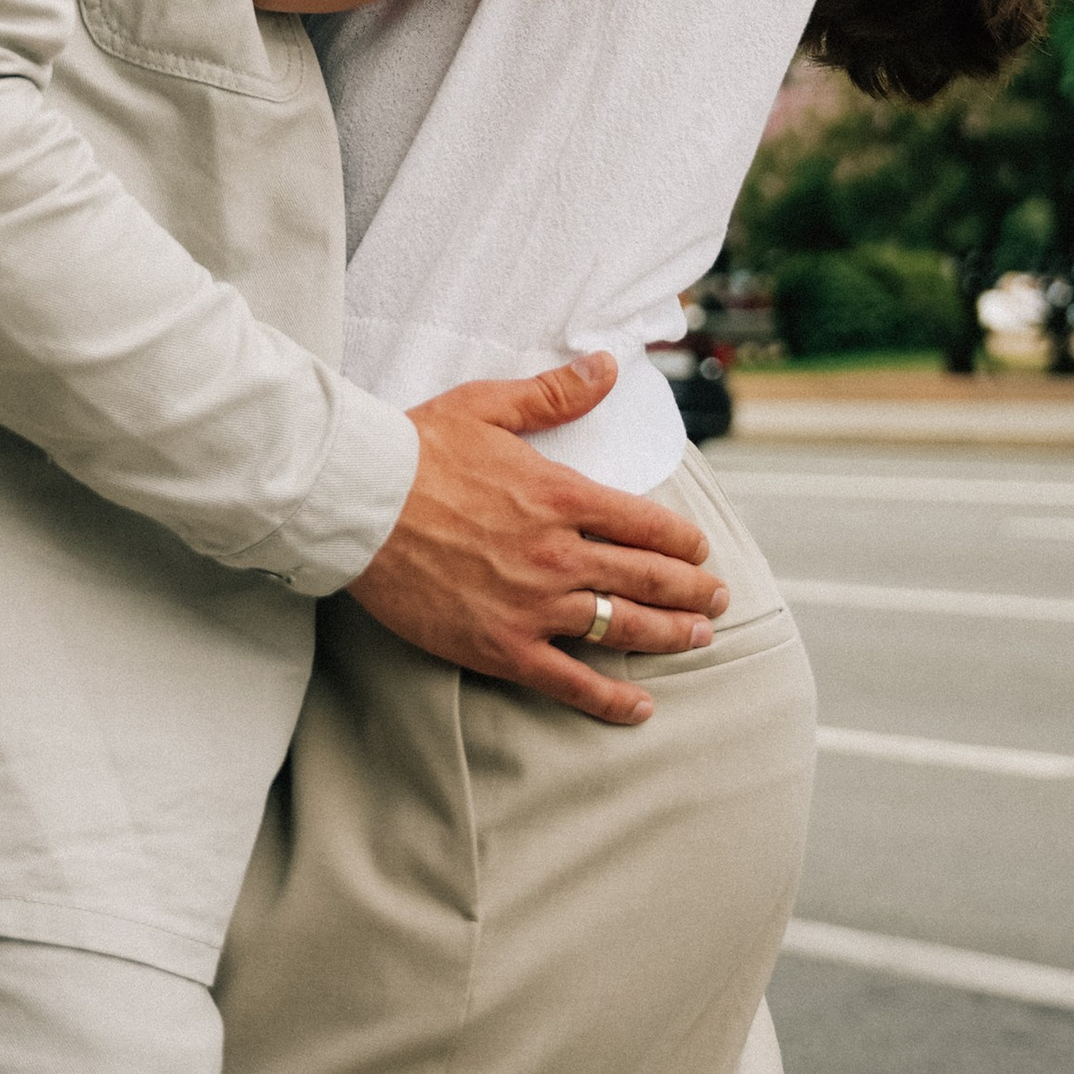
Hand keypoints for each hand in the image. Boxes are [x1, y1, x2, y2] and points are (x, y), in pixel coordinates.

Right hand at [346, 357, 728, 727]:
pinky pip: (569, 681)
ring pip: (620, 627)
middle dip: (692, 590)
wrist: (356, 501)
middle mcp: (557, 553)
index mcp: (560, 494)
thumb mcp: (488, 405)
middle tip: (717, 599)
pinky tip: (640, 708)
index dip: (682, 540)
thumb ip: (555, 393)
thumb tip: (608, 365)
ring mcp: (532, 604)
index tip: (699, 550)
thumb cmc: (416, 449)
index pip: (645, 523)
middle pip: (646, 577)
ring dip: (669, 635)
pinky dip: (609, 699)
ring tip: (699, 639)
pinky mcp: (500, 646)